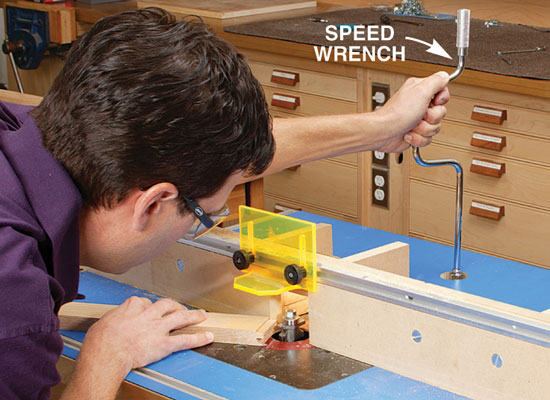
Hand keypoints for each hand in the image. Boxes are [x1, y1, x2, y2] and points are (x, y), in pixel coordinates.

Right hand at [82, 297, 212, 370]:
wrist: (106, 354)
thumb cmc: (100, 342)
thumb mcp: (105, 322)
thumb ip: (116, 318)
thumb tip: (115, 322)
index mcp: (133, 306)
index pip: (146, 302)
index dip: (150, 307)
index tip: (150, 310)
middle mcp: (148, 314)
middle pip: (167, 305)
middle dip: (175, 306)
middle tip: (180, 308)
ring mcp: (158, 327)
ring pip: (180, 317)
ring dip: (193, 316)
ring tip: (202, 315)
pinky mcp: (164, 343)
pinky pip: (185, 339)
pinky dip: (198, 338)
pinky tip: (207, 336)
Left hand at [374, 71, 449, 152]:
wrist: (384, 132)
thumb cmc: (397, 113)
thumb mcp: (421, 90)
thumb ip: (436, 81)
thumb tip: (445, 75)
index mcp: (420, 90)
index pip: (442, 92)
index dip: (441, 100)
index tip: (435, 101)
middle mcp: (418, 104)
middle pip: (441, 112)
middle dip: (432, 117)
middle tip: (420, 115)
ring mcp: (417, 120)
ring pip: (435, 127)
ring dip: (424, 129)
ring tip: (412, 125)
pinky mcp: (415, 133)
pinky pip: (427, 138)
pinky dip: (418, 138)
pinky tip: (408, 133)